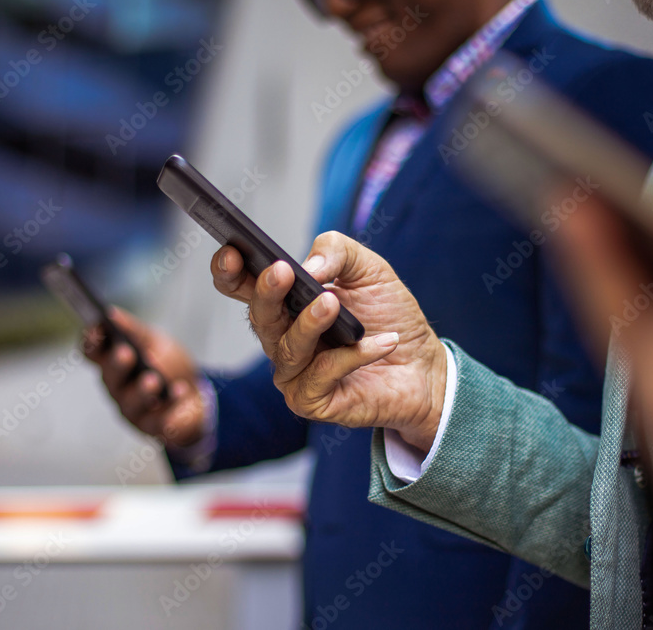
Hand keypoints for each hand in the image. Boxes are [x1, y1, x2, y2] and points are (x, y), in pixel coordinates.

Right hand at [83, 308, 205, 447]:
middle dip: (117, 365)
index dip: (91, 342)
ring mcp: (133, 410)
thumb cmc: (168, 366)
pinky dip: (170, 405)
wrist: (197, 397)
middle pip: (109, 377)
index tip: (97, 328)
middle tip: (126, 353)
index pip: (93, 353)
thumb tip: (111, 313)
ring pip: (131, 402)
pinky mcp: (153, 427)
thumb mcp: (155, 342)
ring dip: (142, 390)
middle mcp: (117, 388)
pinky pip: (159, 420)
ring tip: (153, 380)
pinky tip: (180, 391)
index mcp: (113, 363)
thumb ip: (134, 330)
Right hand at [209, 232, 446, 452]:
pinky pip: (321, 376)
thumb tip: (307, 267)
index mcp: (286, 303)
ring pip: (287, 348)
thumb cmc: (389, 315)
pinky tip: (382, 342)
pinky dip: (352, 356)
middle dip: (267, 293)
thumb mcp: (369, 269)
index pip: (242, 287)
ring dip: (309, 324)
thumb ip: (337, 251)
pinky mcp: (312, 401)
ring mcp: (294, 373)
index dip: (229, 271)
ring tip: (332, 304)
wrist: (423, 364)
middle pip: (259, 317)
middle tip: (283, 272)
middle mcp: (282, 338)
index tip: (232, 252)